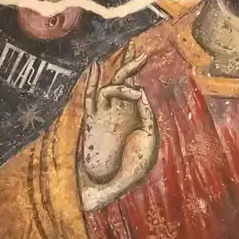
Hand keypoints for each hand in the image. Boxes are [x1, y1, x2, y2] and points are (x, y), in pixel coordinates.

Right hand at [78, 44, 158, 211]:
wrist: (111, 185)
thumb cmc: (132, 167)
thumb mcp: (148, 138)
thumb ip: (145, 114)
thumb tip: (139, 92)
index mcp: (136, 118)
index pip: (138, 91)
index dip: (141, 76)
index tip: (146, 62)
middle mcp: (121, 114)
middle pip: (124, 83)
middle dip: (131, 67)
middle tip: (142, 53)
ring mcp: (105, 116)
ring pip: (110, 87)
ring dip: (120, 73)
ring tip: (130, 61)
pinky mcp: (91, 122)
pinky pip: (90, 99)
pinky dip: (91, 82)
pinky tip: (95, 67)